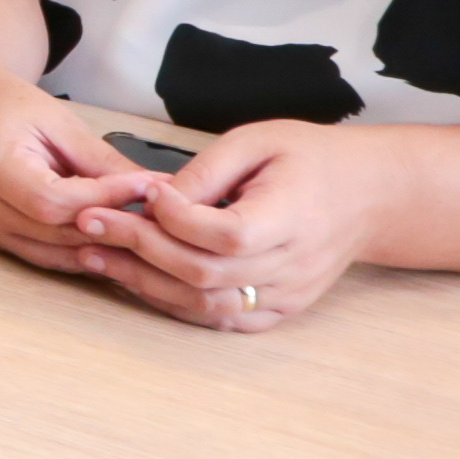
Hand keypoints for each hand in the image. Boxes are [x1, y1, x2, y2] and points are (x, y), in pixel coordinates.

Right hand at [0, 74, 167, 279]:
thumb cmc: (2, 105)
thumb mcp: (56, 121)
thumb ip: (101, 159)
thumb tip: (153, 186)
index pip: (56, 200)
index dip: (105, 199)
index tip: (148, 188)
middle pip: (56, 234)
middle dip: (111, 228)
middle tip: (157, 218)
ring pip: (51, 254)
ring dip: (98, 248)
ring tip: (140, 234)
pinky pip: (39, 255)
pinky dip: (75, 252)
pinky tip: (108, 242)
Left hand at [76, 123, 390, 334]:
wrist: (367, 194)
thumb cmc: (311, 159)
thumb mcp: (260, 140)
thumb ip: (207, 170)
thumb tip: (155, 199)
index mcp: (294, 217)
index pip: (226, 234)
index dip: (176, 218)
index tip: (144, 191)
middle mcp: (292, 265)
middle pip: (205, 273)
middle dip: (139, 249)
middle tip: (92, 224)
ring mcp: (288, 294)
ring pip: (205, 304)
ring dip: (144, 283)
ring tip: (95, 256)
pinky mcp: (280, 310)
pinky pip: (220, 318)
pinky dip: (175, 304)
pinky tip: (137, 281)